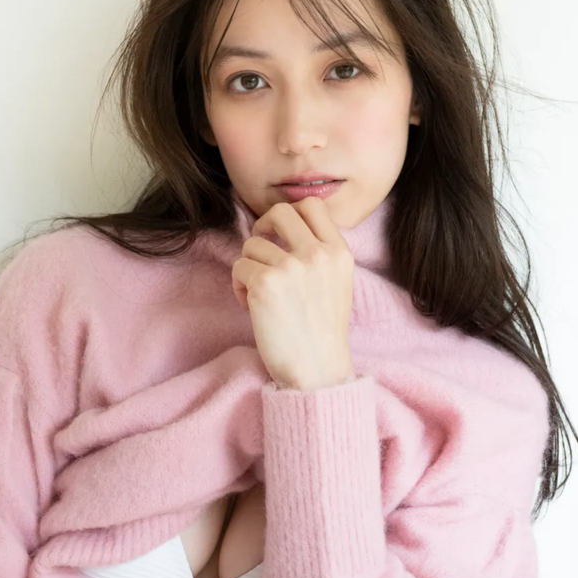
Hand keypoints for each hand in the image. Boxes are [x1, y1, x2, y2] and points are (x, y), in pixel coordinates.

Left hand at [231, 197, 356, 390]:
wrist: (317, 371)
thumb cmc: (321, 333)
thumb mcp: (337, 284)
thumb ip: (320, 254)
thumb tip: (284, 228)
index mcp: (339, 253)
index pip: (313, 206)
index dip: (290, 214)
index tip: (280, 233)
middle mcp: (318, 255)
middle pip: (281, 212)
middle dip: (263, 227)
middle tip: (260, 249)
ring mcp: (292, 268)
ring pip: (253, 244)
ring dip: (249, 266)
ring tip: (257, 294)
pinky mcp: (266, 284)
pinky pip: (239, 267)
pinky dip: (238, 286)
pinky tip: (249, 305)